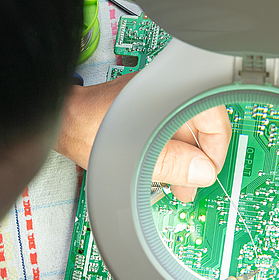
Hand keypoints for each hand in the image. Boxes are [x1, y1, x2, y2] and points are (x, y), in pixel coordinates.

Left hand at [55, 72, 230, 201]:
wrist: (62, 119)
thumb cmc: (87, 127)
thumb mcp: (136, 156)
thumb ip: (172, 165)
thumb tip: (202, 173)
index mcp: (173, 95)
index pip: (217, 123)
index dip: (215, 154)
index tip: (206, 177)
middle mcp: (169, 92)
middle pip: (203, 129)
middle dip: (197, 161)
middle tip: (186, 187)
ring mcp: (159, 98)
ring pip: (186, 132)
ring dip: (182, 159)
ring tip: (172, 183)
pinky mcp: (147, 106)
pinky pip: (169, 128)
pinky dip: (168, 149)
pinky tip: (158, 168)